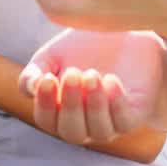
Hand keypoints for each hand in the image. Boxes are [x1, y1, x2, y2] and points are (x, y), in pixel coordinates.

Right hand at [19, 29, 165, 144]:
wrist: (125, 32)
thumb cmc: (85, 47)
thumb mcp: (54, 54)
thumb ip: (35, 71)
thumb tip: (30, 87)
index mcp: (61, 112)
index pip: (47, 120)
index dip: (45, 105)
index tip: (47, 79)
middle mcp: (85, 124)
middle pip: (72, 132)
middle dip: (70, 105)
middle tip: (72, 74)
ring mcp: (111, 122)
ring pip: (99, 131)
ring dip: (94, 104)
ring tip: (92, 75)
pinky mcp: (136, 113)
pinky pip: (125, 122)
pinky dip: (116, 104)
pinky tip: (110, 80)